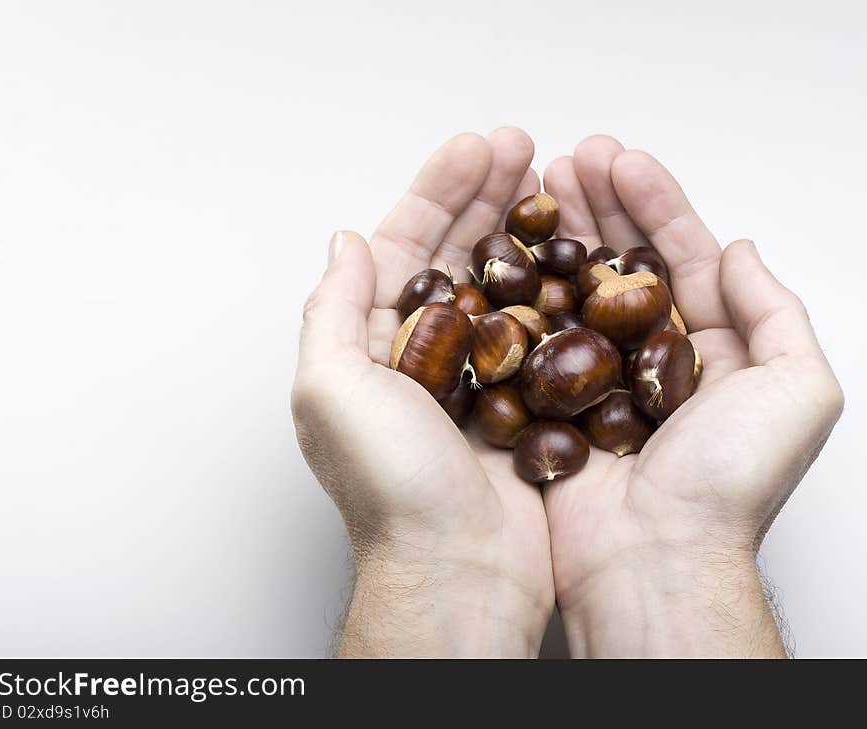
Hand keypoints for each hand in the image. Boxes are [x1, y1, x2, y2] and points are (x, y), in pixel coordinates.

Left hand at [292, 129, 554, 655]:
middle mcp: (420, 354)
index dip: (438, 192)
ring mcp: (474, 374)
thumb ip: (334, 308)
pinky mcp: (520, 398)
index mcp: (370, 343)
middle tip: (522, 148)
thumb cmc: (390, 487)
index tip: (478, 149)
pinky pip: (538, 327)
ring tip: (552, 182)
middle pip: (455, 254)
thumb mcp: (332, 387)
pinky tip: (574, 253)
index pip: (403, 245)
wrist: (458, 566)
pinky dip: (554, 286)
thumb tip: (343, 241)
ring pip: (501, 282)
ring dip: (523, 230)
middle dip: (485, 196)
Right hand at [541, 136, 843, 656]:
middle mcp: (652, 355)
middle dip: (601, 205)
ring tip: (538, 188)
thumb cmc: (727, 482)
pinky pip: (538, 334)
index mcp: (712, 348)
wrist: (652, 555)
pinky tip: (511, 255)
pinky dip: (525, 292)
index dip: (655, 203)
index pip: (683, 255)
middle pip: (624, 261)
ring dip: (560, 236)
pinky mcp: (553, 398)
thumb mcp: (796, 389)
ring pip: (577, 288)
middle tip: (571, 159)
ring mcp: (598, 375)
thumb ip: (776, 312)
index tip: (622, 161)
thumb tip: (738, 250)